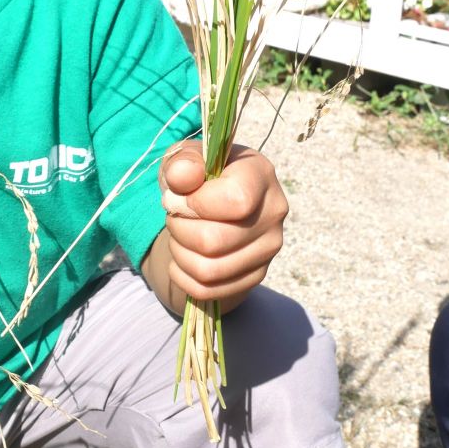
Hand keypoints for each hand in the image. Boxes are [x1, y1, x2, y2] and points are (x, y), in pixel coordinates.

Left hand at [158, 141, 287, 311]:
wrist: (215, 202)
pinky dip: (183, 275)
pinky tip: (182, 256)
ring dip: (179, 252)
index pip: (235, 201)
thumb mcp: (187, 157)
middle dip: (179, 228)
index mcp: (260, 175)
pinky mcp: (255, 276)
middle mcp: (273, 214)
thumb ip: (183, 161)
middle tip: (175, 216)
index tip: (179, 196)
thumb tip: (181, 177)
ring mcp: (268, 250)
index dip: (195, 203)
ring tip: (179, 234)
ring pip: (208, 270)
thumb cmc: (200, 175)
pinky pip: (207, 290)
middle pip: (213, 241)